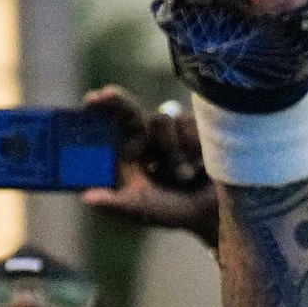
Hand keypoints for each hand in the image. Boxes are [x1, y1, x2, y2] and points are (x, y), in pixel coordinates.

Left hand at [79, 86, 218, 243]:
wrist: (221, 212)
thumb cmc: (176, 211)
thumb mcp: (142, 209)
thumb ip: (116, 204)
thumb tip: (86, 198)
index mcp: (127, 153)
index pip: (109, 126)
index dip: (101, 110)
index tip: (92, 99)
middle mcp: (147, 136)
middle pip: (131, 112)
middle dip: (119, 103)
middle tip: (107, 95)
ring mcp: (173, 129)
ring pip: (163, 121)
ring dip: (172, 153)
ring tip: (184, 177)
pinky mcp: (197, 126)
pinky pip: (190, 126)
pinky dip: (194, 150)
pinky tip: (203, 167)